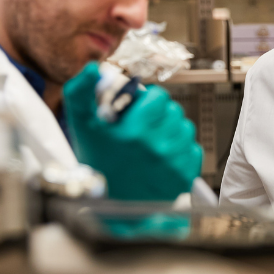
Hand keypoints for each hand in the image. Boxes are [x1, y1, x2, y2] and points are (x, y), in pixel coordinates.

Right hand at [63, 62, 202, 200]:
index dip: (149, 100)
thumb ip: (81, 91)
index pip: (160, 97)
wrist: (108, 206)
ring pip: (185, 128)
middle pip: (174, 111)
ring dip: (172, 131)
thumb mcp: (80, 125)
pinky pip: (193, 149)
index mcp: (133, 130)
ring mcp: (172, 163)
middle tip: (145, 127)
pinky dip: (181, 151)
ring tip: (154, 142)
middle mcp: (156, 147)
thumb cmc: (95, 163)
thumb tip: (93, 68)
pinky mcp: (183, 177)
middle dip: (160, 115)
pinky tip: (163, 157)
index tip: (140, 109)